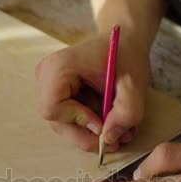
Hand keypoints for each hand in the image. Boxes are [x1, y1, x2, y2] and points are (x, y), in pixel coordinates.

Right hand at [36, 34, 149, 150]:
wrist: (123, 42)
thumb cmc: (126, 56)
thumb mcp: (134, 83)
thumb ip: (126, 111)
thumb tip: (108, 138)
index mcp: (58, 67)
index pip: (54, 109)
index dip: (79, 121)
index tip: (103, 124)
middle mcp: (46, 77)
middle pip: (58, 122)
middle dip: (88, 134)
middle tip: (116, 139)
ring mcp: (48, 87)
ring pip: (64, 125)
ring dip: (91, 133)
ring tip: (119, 129)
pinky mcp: (56, 95)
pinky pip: (69, 121)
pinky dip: (90, 127)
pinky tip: (110, 121)